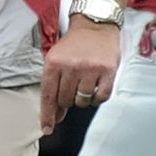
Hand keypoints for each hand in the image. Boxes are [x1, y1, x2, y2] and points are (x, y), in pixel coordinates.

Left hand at [39, 19, 120, 133]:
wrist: (95, 26)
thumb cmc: (73, 45)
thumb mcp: (56, 60)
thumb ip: (53, 85)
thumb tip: (54, 115)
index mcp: (53, 63)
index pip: (48, 95)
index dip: (47, 115)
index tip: (47, 129)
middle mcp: (71, 66)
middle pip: (65, 101)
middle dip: (67, 100)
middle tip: (72, 86)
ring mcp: (90, 69)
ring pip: (83, 102)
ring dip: (82, 98)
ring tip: (84, 82)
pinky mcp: (108, 71)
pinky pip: (101, 98)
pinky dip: (97, 97)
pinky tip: (96, 85)